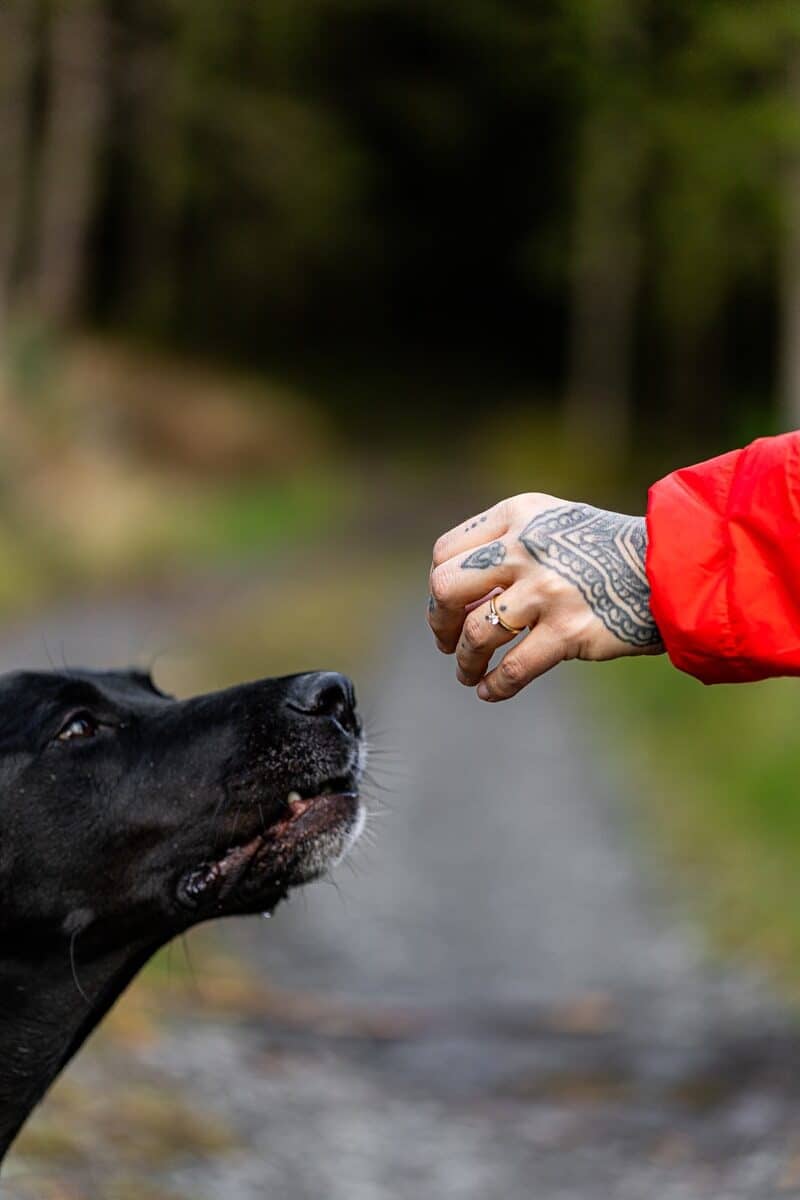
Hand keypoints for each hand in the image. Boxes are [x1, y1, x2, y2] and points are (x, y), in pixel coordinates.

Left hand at [427, 493, 663, 701]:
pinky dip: (495, 686)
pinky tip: (489, 692)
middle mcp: (526, 548)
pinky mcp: (569, 631)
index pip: (446, 552)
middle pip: (446, 588)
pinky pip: (513, 669)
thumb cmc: (610, 550)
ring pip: (475, 634)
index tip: (450, 606)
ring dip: (465, 661)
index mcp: (518, 515)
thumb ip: (508, 542)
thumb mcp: (555, 522)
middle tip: (446, 641)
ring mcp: (547, 590)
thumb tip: (457, 590)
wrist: (674, 568)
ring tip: (468, 673)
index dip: (438, 585)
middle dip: (439, 622)